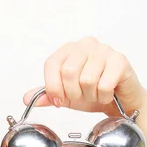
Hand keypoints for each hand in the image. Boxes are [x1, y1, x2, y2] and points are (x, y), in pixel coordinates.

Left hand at [23, 36, 146, 116]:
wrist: (120, 101)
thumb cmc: (92, 93)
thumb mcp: (65, 96)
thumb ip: (46, 95)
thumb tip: (26, 98)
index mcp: (69, 49)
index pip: (52, 64)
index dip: (52, 86)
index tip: (58, 100)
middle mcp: (86, 45)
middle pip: (68, 71)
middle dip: (71, 93)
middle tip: (80, 98)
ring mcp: (104, 50)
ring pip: (87, 79)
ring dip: (89, 95)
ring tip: (95, 95)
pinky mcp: (120, 61)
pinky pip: (104, 84)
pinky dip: (103, 97)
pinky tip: (107, 95)